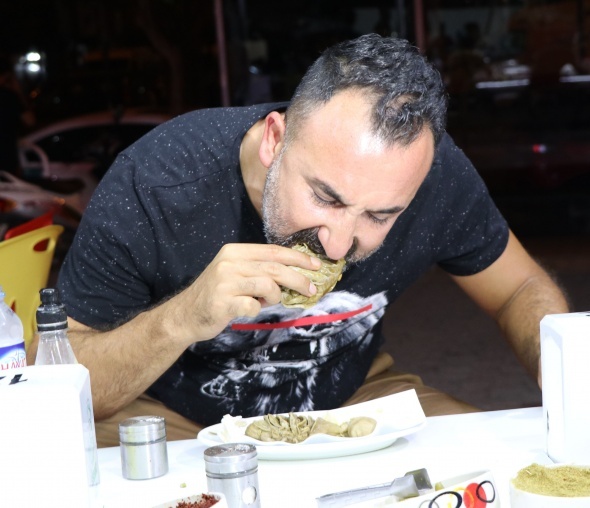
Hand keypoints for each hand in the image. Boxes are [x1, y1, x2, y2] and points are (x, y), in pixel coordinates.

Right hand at [165, 243, 320, 343]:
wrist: (185, 314)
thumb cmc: (216, 294)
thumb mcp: (235, 273)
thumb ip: (259, 269)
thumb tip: (295, 273)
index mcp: (235, 251)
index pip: (273, 251)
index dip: (297, 258)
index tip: (316, 265)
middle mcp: (230, 263)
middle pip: (274, 268)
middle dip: (298, 278)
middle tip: (311, 289)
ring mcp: (225, 282)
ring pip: (267, 285)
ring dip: (276, 296)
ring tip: (270, 301)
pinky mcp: (223, 303)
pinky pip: (253, 306)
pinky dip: (256, 309)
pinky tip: (248, 309)